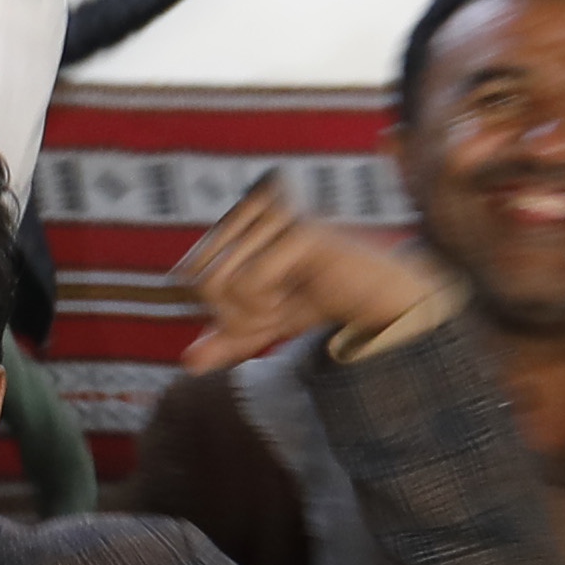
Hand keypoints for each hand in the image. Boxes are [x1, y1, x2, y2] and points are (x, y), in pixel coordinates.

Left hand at [172, 175, 439, 374]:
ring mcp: (274, 211)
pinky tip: (297, 294)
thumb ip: (226, 337)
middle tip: (277, 305)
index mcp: (238, 213)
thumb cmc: (318, 296)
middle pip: (200, 280)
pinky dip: (268, 307)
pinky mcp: (297, 229)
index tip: (262, 304)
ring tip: (288, 297)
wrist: (376, 295)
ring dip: (255, 313)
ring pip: (221, 285)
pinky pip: (248, 283)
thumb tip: (189, 362)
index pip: (188, 273)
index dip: (219, 307)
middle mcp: (252, 202)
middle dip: (236, 314)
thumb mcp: (263, 321)